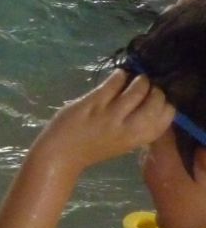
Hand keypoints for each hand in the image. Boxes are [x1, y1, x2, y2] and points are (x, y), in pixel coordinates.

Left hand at [36, 71, 175, 174]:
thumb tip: (151, 101)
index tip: (159, 97)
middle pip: (156, 101)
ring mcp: (110, 114)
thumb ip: (138, 126)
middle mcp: (128, 127)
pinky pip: (112, 83)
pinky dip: (119, 75)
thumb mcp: (124, 142)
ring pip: (136, 89)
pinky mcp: (92, 102)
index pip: (166, 117)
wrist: (61, 153)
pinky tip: (118, 75)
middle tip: (148, 84)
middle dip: (155, 89)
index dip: (166, 103)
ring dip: (139, 79)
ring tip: (135, 77)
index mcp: (138, 138)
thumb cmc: (93, 147)